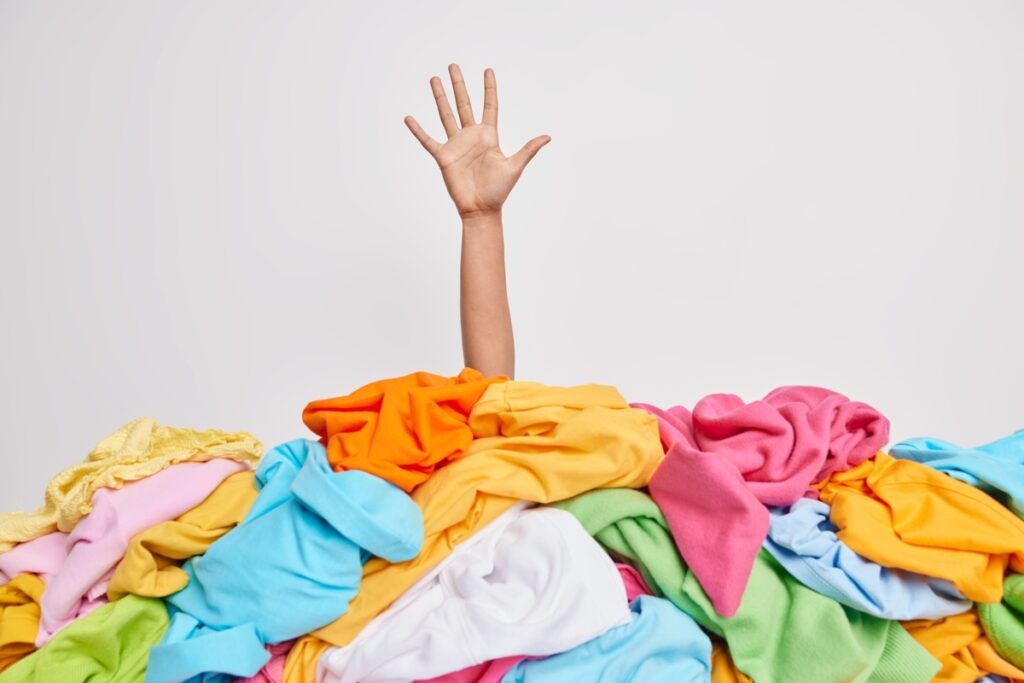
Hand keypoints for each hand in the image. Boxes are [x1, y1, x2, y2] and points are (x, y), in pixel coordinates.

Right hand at [404, 64, 550, 218]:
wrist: (481, 209)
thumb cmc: (499, 191)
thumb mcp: (515, 166)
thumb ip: (528, 149)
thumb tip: (548, 137)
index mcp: (488, 136)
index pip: (489, 106)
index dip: (489, 88)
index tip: (488, 70)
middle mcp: (471, 137)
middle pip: (464, 104)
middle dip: (459, 85)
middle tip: (453, 65)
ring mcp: (456, 145)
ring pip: (446, 115)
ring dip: (440, 97)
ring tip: (434, 79)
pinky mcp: (443, 157)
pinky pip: (427, 140)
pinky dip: (418, 130)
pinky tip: (409, 118)